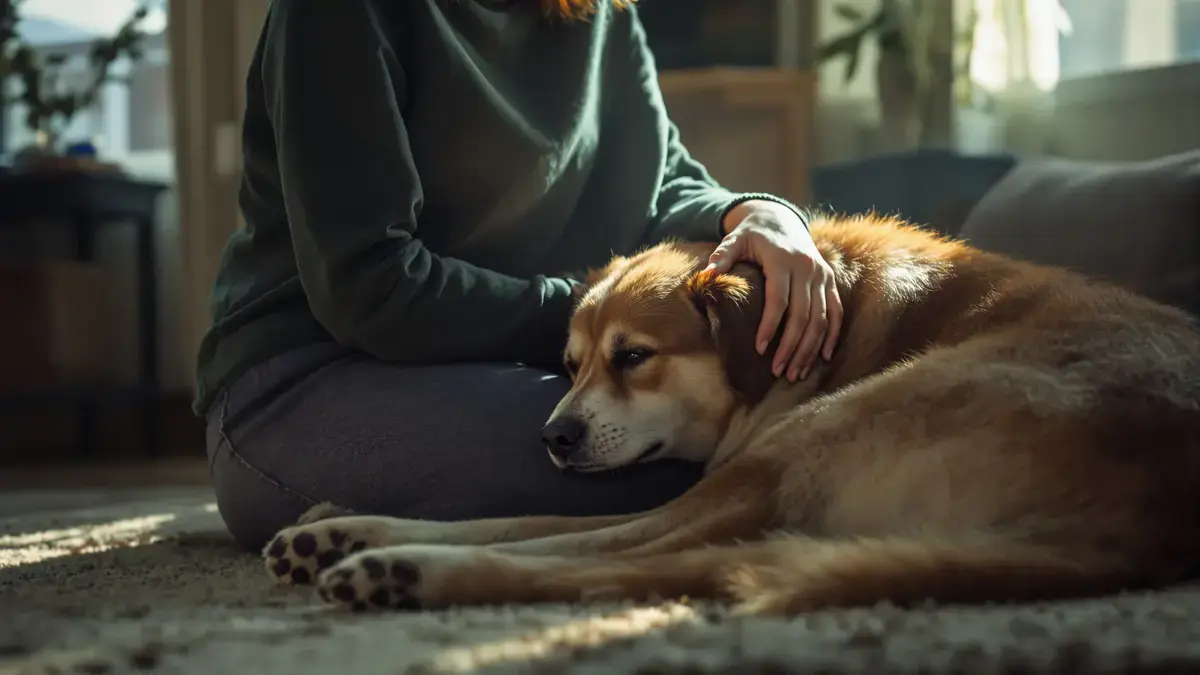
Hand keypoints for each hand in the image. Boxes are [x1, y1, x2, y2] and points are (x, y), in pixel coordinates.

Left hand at [706, 200, 842, 381]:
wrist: (780, 218)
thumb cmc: (752, 234)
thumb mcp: (734, 239)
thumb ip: (721, 256)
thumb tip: (705, 275)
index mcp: (782, 260)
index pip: (779, 299)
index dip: (770, 326)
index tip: (759, 349)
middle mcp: (807, 268)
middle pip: (803, 315)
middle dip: (791, 346)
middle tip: (778, 371)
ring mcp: (822, 274)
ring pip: (820, 318)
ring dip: (810, 348)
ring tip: (795, 372)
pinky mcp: (830, 280)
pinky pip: (835, 311)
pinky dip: (831, 335)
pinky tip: (823, 357)